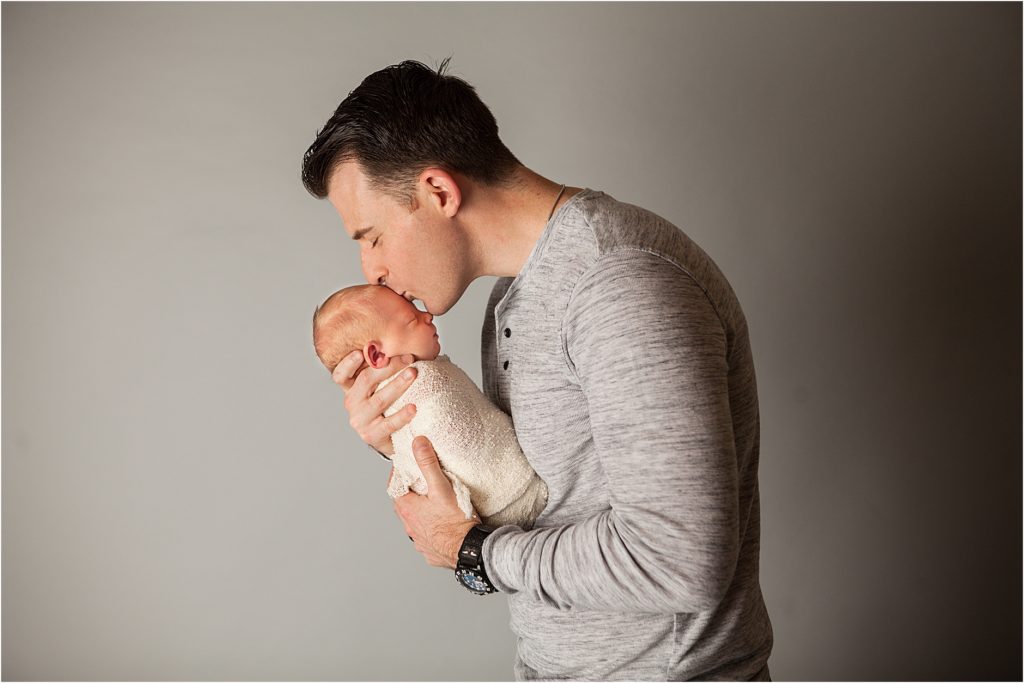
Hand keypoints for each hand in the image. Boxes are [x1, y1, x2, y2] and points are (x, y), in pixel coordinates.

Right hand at [332, 350, 417, 455]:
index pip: (341, 375)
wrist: (390, 437)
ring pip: (379, 400)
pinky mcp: (371, 435)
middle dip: (388, 367)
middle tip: (408, 359)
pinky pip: (388, 424)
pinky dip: (402, 415)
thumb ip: (383, 368)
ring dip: (398, 384)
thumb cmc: (388, 404)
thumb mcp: (380, 385)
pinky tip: (413, 407)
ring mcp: (360, 421)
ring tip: (413, 374)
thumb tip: (404, 348)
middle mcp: (352, 403)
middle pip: (365, 381)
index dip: (348, 364)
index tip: (360, 353)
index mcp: (350, 388)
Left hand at [393, 436, 479, 568]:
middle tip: (423, 484)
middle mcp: (409, 526)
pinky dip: (431, 530)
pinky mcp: (430, 551)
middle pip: (404, 504)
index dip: (400, 475)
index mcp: (407, 509)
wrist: (468, 551)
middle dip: (411, 493)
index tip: (407, 467)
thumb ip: (428, 464)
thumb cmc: (455, 522)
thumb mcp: (441, 487)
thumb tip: (418, 443)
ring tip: (435, 504)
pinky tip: (443, 525)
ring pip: (415, 522)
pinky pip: (426, 538)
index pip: (394, 487)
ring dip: (421, 513)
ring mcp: (419, 541)